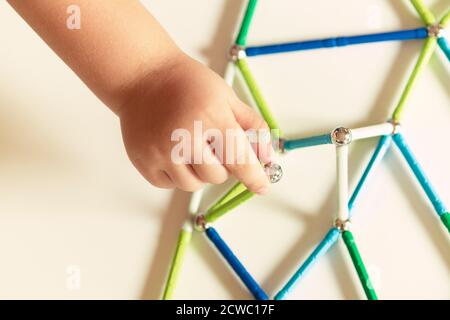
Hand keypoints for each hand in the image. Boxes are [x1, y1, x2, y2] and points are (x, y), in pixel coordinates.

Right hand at [118, 53, 272, 192]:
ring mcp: (161, 151)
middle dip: (222, 166)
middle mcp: (184, 137)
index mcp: (210, 117)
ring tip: (192, 148)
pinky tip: (173, 151)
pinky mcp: (144, 161)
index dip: (254, 177)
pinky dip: (177, 174)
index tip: (262, 186)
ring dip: (200, 173)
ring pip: (193, 185)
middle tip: (212, 144)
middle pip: (217, 177)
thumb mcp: (226, 96)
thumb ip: (251, 125)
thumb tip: (267, 155)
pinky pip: (170, 184)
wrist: (143, 77)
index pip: (239, 159)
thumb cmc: (187, 84)